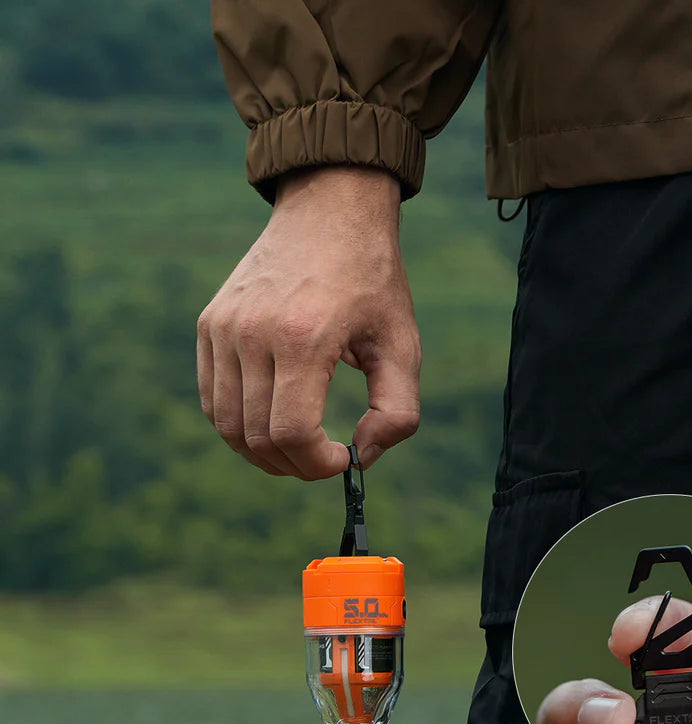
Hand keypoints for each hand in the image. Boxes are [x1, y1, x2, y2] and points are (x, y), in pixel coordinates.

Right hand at [197, 167, 421, 477]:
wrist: (328, 211)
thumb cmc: (372, 281)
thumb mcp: (403, 344)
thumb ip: (397, 411)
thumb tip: (364, 457)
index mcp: (304, 337)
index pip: (292, 432)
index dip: (316, 464)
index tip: (343, 460)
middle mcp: (252, 333)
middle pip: (257, 436)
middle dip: (295, 465)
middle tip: (324, 460)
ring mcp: (223, 327)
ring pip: (227, 425)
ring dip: (264, 453)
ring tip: (300, 448)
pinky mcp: (209, 324)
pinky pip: (212, 398)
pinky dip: (239, 425)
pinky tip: (272, 422)